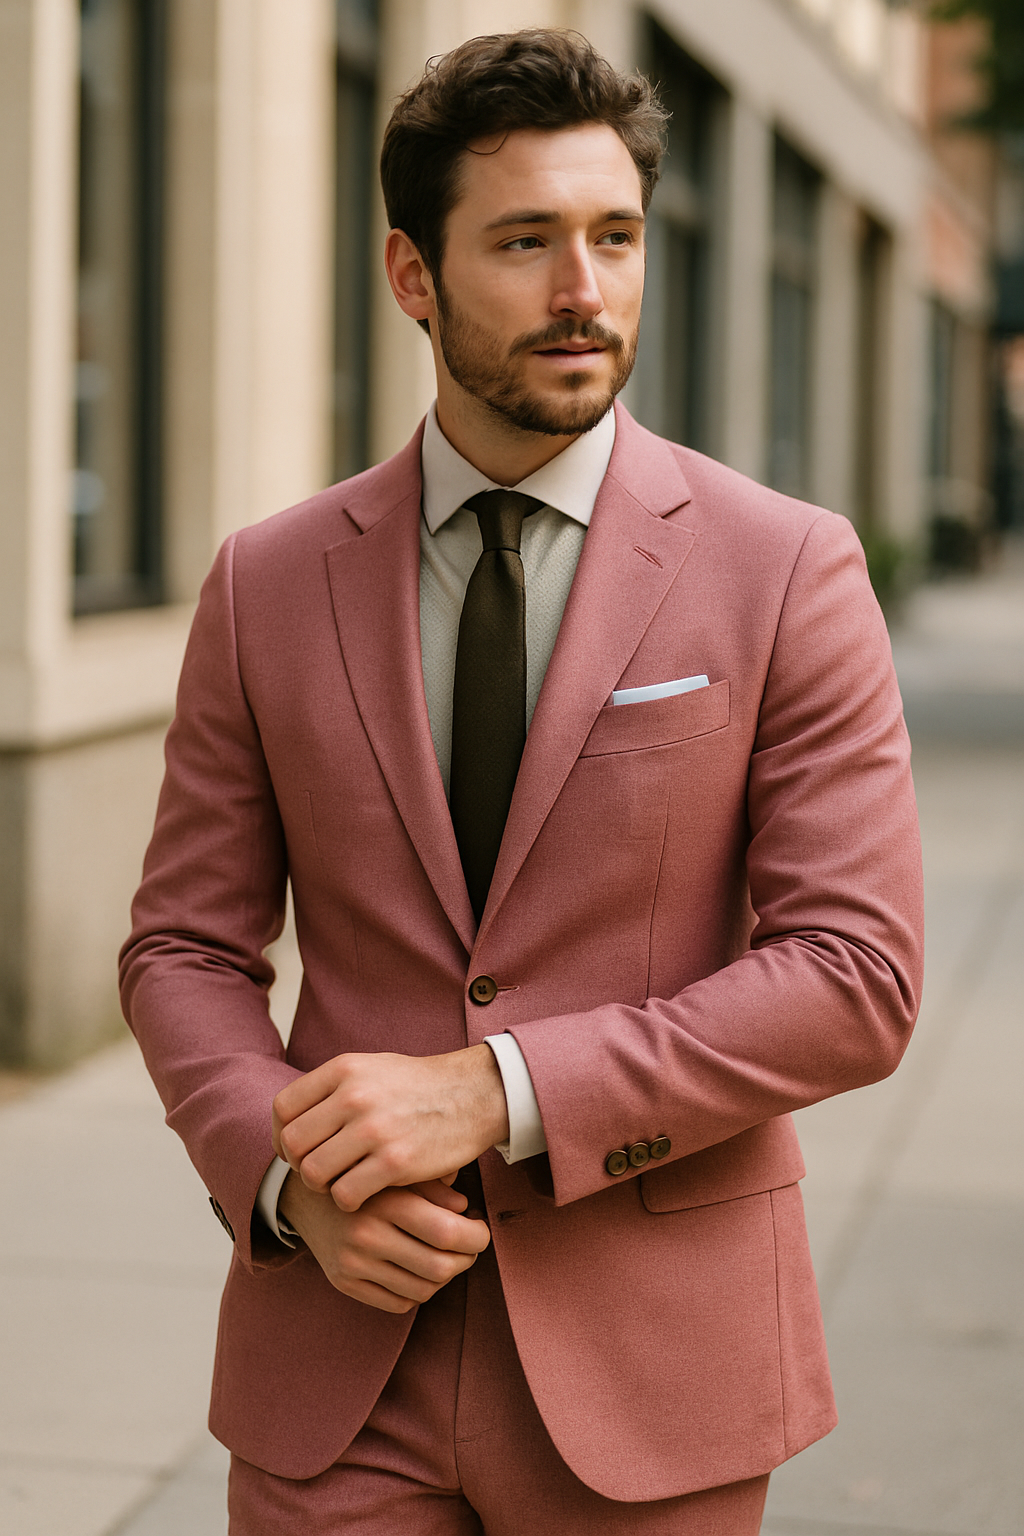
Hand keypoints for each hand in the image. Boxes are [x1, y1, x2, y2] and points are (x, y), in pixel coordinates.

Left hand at [272, 1046, 509, 1211]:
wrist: (473, 1094)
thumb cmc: (418, 1085)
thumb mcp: (372, 1066)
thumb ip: (332, 1087)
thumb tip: (290, 1116)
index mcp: (344, 1069)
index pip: (283, 1108)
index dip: (281, 1135)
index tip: (296, 1149)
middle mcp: (354, 1095)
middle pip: (293, 1144)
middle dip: (299, 1165)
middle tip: (319, 1171)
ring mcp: (374, 1129)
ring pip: (313, 1174)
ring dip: (322, 1186)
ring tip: (341, 1182)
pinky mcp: (395, 1162)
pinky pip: (345, 1195)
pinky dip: (348, 1201)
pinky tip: (364, 1192)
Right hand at [279, 1172, 490, 1313]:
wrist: (306, 1193)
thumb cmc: (365, 1177)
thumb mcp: (398, 1170)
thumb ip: (435, 1187)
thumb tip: (465, 1211)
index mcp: (384, 1200)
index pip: (446, 1232)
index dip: (476, 1236)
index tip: (481, 1229)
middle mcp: (366, 1234)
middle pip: (439, 1267)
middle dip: (467, 1259)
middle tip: (471, 1246)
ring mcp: (352, 1262)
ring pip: (422, 1289)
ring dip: (445, 1277)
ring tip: (448, 1256)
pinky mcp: (343, 1282)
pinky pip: (398, 1302)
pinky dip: (419, 1290)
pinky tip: (421, 1269)